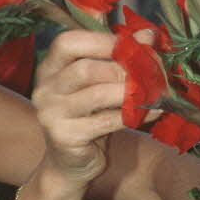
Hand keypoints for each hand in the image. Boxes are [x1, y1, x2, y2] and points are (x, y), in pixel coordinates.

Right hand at [32, 29, 157, 184]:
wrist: (70, 164)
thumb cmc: (88, 118)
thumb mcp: (99, 84)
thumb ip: (116, 58)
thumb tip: (148, 35)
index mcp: (50, 68)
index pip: (68, 42)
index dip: (102, 40)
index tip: (134, 44)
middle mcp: (45, 89)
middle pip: (85, 68)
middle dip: (122, 69)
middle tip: (151, 73)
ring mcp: (51, 114)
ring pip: (96, 95)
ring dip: (131, 92)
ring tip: (154, 92)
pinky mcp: (65, 137)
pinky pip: (105, 121)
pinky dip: (133, 115)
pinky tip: (152, 111)